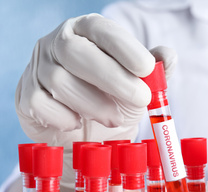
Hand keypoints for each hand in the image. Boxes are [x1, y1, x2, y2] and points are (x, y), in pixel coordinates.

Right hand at [15, 13, 176, 187]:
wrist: (89, 134)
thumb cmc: (115, 101)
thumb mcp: (139, 85)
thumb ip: (155, 71)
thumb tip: (168, 56)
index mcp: (87, 32)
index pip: (101, 29)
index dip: (124, 47)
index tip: (147, 68)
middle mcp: (59, 44)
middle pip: (76, 52)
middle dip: (112, 78)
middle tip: (141, 99)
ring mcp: (39, 68)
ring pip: (59, 81)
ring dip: (93, 104)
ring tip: (114, 118)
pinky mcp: (26, 95)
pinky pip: (40, 104)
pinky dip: (64, 117)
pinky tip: (79, 123)